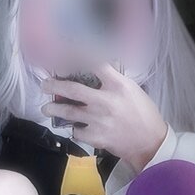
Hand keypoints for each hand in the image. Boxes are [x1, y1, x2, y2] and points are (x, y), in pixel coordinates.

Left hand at [41, 62, 167, 171]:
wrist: (150, 142)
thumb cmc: (144, 114)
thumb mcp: (132, 90)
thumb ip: (113, 82)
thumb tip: (94, 74)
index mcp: (118, 85)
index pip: (95, 63)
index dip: (77, 55)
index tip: (65, 51)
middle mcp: (105, 101)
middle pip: (72, 90)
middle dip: (54, 86)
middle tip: (45, 85)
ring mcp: (98, 120)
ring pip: (68, 113)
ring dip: (54, 109)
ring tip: (47, 109)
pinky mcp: (95, 137)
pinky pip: (77, 131)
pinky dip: (75, 129)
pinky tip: (76, 128)